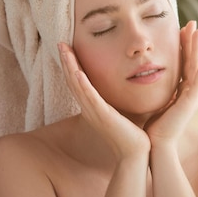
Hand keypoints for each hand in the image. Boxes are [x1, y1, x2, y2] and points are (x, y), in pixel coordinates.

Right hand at [58, 43, 149, 159]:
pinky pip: (90, 98)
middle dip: (66, 61)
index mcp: (94, 106)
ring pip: (77, 85)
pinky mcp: (102, 116)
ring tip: (64, 50)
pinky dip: (82, 85)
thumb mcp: (125, 109)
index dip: (72, 64)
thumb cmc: (133, 133)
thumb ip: (123, 96)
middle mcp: (90, 108)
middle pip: (73, 80)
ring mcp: (94, 112)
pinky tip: (77, 72)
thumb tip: (132, 80)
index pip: (79, 81)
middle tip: (60, 43)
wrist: (137, 153)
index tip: (68, 48)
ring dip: (70, 67)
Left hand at [145, 21, 197, 146]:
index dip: (182, 48)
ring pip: (197, 67)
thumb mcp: (152, 103)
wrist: (155, 145)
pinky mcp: (190, 102)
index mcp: (179, 92)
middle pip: (191, 62)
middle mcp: (188, 93)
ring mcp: (191, 97)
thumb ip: (151, 91)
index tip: (180, 31)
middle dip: (191, 42)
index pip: (182, 65)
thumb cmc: (151, 128)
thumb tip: (139, 79)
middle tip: (192, 24)